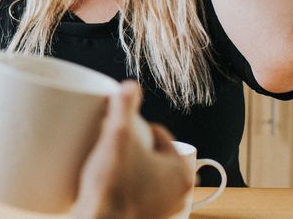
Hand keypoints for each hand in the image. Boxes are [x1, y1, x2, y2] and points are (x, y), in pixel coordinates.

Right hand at [71, 81, 192, 218]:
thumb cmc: (112, 186)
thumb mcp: (118, 136)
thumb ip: (124, 105)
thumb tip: (130, 85)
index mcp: (180, 172)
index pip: (162, 137)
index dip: (143, 127)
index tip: (126, 128)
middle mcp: (178, 194)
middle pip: (155, 155)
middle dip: (139, 146)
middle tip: (117, 143)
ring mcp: (163, 210)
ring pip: (149, 174)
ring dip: (136, 165)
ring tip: (114, 160)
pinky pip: (142, 192)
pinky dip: (131, 184)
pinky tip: (117, 182)